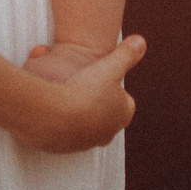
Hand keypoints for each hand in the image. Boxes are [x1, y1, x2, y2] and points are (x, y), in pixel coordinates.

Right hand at [14, 35, 144, 152]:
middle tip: (81, 86)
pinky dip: (58, 122)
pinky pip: (63, 134)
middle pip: (104, 116)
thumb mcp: (110, 65)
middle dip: (95, 103)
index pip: (124, 101)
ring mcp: (85, 143)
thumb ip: (126, 54)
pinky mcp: (62, 148)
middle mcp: (107, 133)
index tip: (101, 77)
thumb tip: (141, 41)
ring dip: (75, 113)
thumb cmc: (86, 89)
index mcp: (122, 114)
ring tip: (62, 94)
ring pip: (84, 126)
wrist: (55, 116)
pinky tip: (49, 107)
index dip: (113, 87)